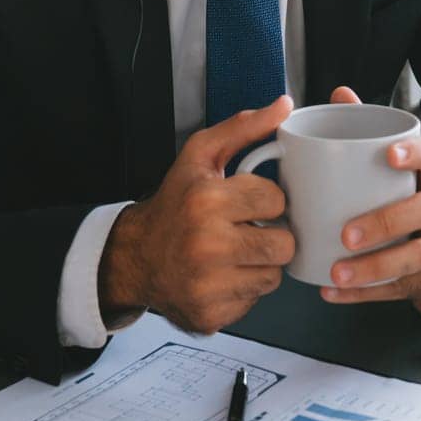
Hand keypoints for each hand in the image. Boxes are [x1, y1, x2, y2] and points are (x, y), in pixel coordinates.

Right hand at [99, 95, 296, 334]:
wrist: (136, 256)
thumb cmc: (174, 204)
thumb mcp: (200, 156)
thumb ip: (244, 128)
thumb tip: (283, 105)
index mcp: (206, 200)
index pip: (277, 200)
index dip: (268, 200)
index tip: (248, 202)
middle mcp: (206, 244)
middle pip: (284, 244)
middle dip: (272, 235)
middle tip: (248, 230)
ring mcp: (208, 285)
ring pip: (274, 276)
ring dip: (261, 264)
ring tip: (236, 252)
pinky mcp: (210, 315)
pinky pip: (255, 301)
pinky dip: (245, 289)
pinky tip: (224, 275)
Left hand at [318, 86, 420, 317]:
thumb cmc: (409, 200)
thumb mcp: (399, 168)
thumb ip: (369, 130)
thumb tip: (340, 94)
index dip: (417, 153)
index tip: (390, 154)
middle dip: (387, 222)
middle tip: (348, 233)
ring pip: (417, 257)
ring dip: (374, 266)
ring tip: (338, 270)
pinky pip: (402, 289)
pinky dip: (365, 293)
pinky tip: (333, 291)